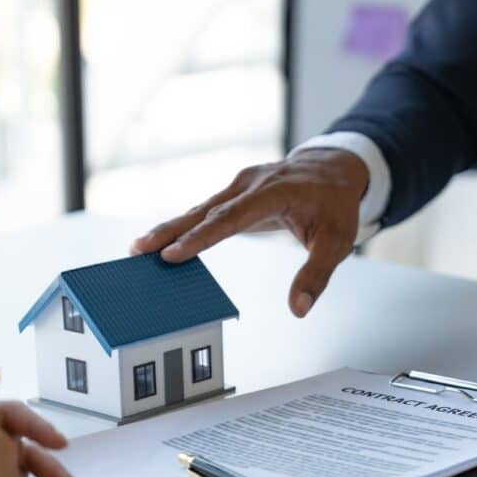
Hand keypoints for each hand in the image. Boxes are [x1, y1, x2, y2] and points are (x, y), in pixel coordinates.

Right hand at [132, 149, 369, 317]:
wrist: (335, 168)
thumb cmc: (336, 205)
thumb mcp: (337, 242)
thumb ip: (316, 275)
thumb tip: (298, 308)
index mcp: (276, 192)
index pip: (233, 217)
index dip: (202, 237)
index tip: (174, 254)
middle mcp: (252, 184)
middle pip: (206, 210)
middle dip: (171, 231)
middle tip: (139, 250)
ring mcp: (241, 185)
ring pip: (200, 208)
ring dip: (170, 228)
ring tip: (138, 249)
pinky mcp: (235, 192)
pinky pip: (206, 209)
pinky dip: (183, 225)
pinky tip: (162, 242)